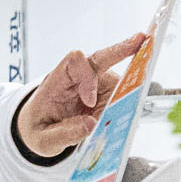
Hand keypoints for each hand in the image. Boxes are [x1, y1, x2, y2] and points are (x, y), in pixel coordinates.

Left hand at [12, 31, 150, 161]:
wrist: (40, 129)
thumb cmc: (38, 128)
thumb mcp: (43, 140)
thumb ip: (64, 135)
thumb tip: (91, 126)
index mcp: (57, 81)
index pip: (73, 63)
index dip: (86, 77)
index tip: (89, 102)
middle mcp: (78, 77)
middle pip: (102, 58)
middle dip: (121, 49)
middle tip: (142, 41)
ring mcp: (95, 84)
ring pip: (117, 80)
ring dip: (125, 96)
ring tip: (124, 116)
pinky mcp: (106, 94)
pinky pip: (122, 95)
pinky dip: (127, 106)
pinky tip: (127, 117)